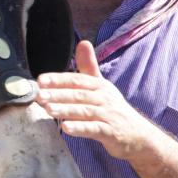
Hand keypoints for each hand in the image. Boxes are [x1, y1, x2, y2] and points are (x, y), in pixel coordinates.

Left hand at [36, 41, 160, 161]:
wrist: (138, 135)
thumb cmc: (113, 108)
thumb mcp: (102, 86)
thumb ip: (88, 66)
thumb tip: (83, 42)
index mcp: (99, 85)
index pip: (76, 80)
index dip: (58, 79)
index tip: (40, 80)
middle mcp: (104, 97)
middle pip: (78, 94)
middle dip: (57, 94)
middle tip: (39, 95)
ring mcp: (108, 115)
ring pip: (84, 111)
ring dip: (65, 110)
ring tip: (48, 110)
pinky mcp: (111, 132)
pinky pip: (94, 129)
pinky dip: (80, 128)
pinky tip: (65, 128)